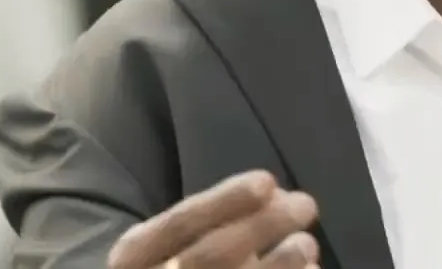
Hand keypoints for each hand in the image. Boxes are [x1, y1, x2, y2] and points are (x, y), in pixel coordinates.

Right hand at [108, 170, 320, 268]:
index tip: (268, 181)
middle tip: (305, 205)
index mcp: (134, 255)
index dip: (225, 201)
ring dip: (279, 265)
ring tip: (307, 244)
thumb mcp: (168, 244)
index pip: (181, 223)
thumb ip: (215, 220)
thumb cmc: (168, 267)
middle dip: (262, 227)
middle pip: (210, 255)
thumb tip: (277, 197)